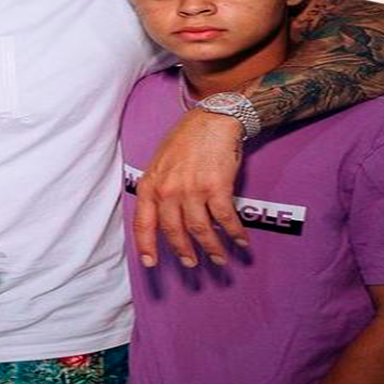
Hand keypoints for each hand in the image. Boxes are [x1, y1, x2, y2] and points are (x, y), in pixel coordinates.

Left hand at [132, 110, 248, 267]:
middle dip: (183, 251)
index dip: (146, 246)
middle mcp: (168, 190)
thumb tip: (161, 216)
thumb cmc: (185, 140)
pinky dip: (234, 233)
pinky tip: (240, 241)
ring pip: (200, 230)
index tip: (150, 263)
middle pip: (173, 231)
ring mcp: (192, 190)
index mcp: (150, 185)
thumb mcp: (159, 164)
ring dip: (211, 248)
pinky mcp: (217, 188)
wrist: (212, 120)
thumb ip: (157, 189)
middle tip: (190, 263)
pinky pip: (225, 219)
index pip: (143, 223)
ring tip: (218, 259)